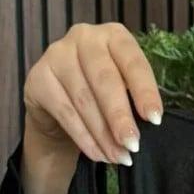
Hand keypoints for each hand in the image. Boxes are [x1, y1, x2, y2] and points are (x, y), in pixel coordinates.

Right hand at [23, 22, 162, 165]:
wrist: (58, 104)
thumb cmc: (101, 93)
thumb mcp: (124, 88)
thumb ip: (135, 99)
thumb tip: (150, 127)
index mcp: (114, 36)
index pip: (133, 62)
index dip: (145, 91)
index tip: (155, 119)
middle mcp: (84, 38)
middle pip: (106, 81)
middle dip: (121, 117)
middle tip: (133, 144)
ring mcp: (57, 54)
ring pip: (85, 100)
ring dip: (104, 135)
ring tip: (120, 157)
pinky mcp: (38, 77)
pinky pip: (65, 112)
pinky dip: (85, 138)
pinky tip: (99, 154)